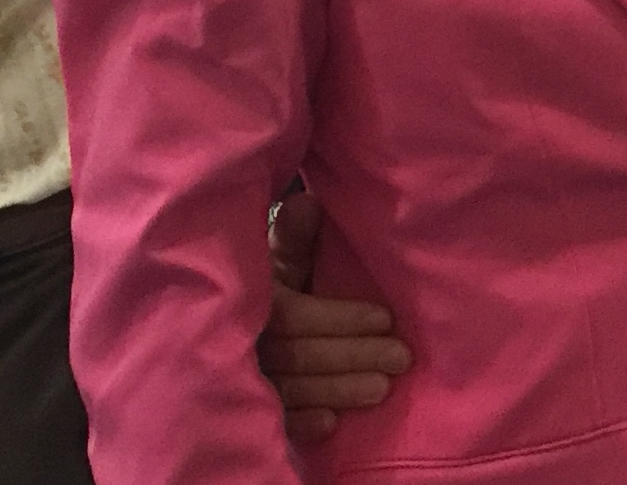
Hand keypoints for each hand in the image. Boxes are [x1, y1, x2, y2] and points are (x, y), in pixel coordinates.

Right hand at [261, 191, 410, 441]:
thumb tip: (306, 203)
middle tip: (401, 357)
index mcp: (251, 299)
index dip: (339, 318)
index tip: (386, 318)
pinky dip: (301, 424)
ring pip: (289, 390)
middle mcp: (240, 341)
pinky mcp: (244, 408)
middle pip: (297, 355)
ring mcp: (239, 379)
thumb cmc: (265, 285)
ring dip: (338, 391)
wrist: (225, 324)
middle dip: (352, 357)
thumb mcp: (277, 259)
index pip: (293, 314)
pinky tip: (333, 423)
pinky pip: (272, 422)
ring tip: (384, 389)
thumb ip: (294, 238)